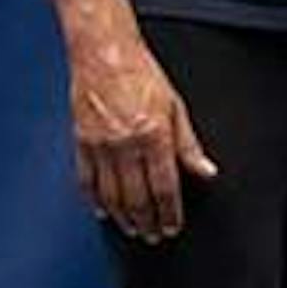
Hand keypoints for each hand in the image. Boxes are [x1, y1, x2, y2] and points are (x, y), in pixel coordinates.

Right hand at [70, 33, 216, 241]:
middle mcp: (125, 144)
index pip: (164, 187)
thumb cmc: (140, 73)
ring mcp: (100, 144)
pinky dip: (94, 200)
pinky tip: (102, 210)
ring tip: (132, 228)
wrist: (103, 52)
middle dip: (147, 221)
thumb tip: (205, 171)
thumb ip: (189, 145)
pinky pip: (86, 180)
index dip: (169, 212)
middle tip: (153, 235)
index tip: (172, 226)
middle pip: (136, 197)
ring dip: (122, 217)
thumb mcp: (176, 107)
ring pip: (111, 194)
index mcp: (153, 135)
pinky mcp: (81, 141)